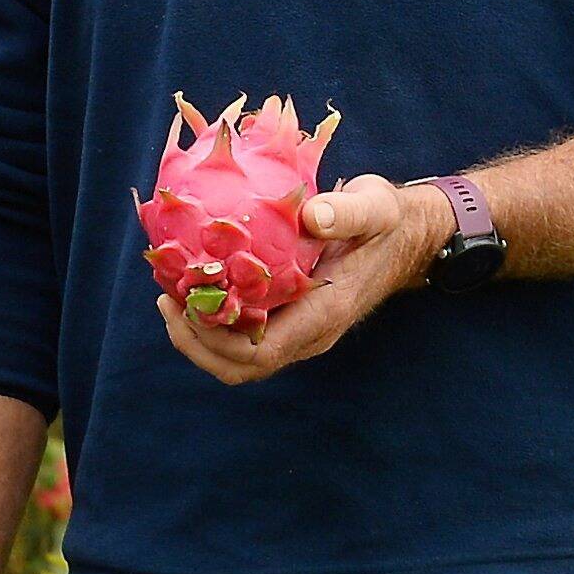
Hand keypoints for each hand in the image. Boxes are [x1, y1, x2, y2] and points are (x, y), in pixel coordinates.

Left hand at [158, 176, 447, 388]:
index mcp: (324, 314)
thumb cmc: (387, 220)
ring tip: (171, 296)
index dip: (215, 341)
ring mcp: (300, 330)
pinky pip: (245, 336)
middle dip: (196, 344)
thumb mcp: (374, 207)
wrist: (407, 235)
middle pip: (240, 366)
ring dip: (200, 336)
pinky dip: (215, 322)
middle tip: (166, 301)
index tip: (186, 305)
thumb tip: (313, 215)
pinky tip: (197, 287)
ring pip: (239, 358)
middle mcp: (309, 332)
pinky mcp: (292, 318)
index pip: (260, 353)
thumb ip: (347, 212)